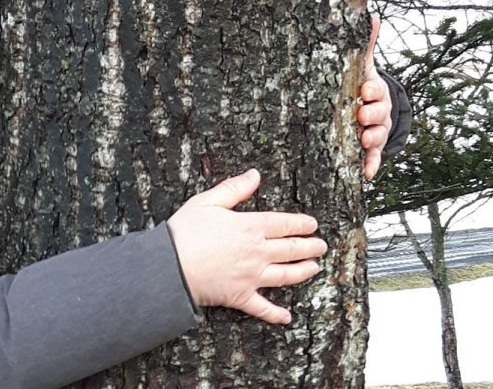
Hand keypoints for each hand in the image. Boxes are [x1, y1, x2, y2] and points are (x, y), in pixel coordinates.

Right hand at [167, 169, 325, 324]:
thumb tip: (254, 175)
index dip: (302, 224)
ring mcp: (252, 276)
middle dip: (310, 247)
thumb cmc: (185, 232)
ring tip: (315, 268)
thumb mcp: (207, 201)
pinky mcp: (241, 296)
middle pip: (291, 249)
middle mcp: (257, 252)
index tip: (313, 225)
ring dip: (304, 271)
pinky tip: (287, 317)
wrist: (170, 266)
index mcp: (250, 227)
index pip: (284, 224)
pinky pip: (263, 307)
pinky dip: (276, 314)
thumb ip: (234, 188)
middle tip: (322, 246)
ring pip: (286, 275)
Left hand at [358, 16, 392, 179]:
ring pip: (376, 137)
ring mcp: (373, 131)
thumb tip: (373, 15)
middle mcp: (377, 112)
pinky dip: (371, 166)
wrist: (365, 106)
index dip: (372, 90)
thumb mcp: (361, 65)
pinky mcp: (369, 149)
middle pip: (379, 115)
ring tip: (362, 140)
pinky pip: (372, 159)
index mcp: (374, 91)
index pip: (376, 89)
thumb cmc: (358, 84)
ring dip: (371, 139)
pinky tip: (366, 174)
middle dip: (372, 114)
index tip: (364, 89)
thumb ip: (365, 44)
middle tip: (360, 114)